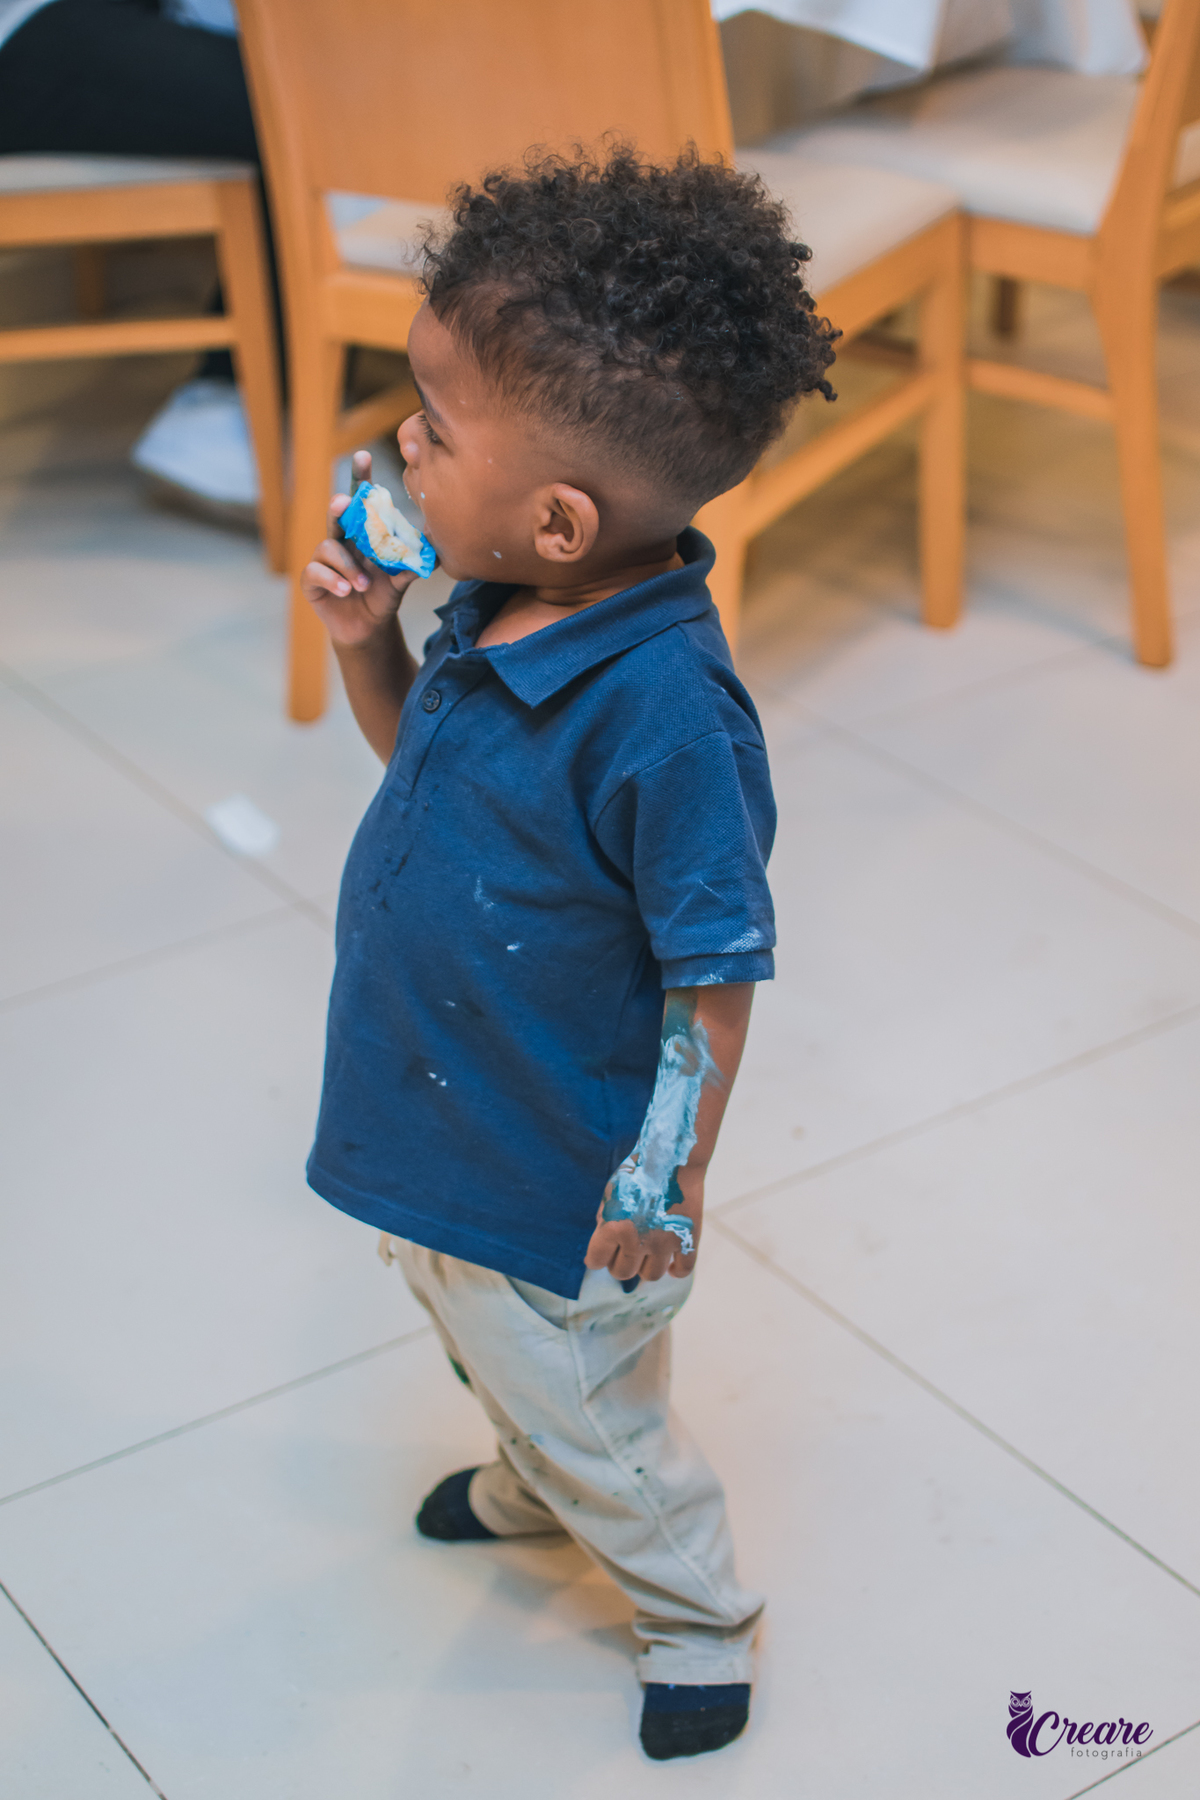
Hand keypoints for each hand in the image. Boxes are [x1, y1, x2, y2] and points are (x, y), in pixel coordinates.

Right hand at [300, 449, 418, 648]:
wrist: (369, 628)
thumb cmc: (384, 596)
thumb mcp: (401, 580)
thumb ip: (413, 565)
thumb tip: (440, 554)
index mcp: (363, 534)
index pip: (361, 501)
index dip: (360, 479)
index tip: (364, 456)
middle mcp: (341, 540)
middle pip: (336, 513)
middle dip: (339, 505)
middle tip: (343, 502)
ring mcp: (324, 559)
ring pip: (328, 547)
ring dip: (347, 565)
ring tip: (364, 584)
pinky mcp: (312, 581)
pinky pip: (315, 571)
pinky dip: (332, 579)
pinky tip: (346, 590)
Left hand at [584, 1165, 702, 1282]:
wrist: (671, 1158)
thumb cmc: (637, 1172)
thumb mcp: (610, 1194)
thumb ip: (605, 1221)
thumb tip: (603, 1245)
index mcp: (614, 1228)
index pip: (596, 1261)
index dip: (596, 1257)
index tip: (600, 1253)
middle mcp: (638, 1241)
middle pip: (622, 1273)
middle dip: (618, 1262)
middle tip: (623, 1249)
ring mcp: (665, 1243)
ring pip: (650, 1276)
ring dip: (644, 1267)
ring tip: (646, 1253)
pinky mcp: (687, 1240)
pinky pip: (683, 1270)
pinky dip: (675, 1271)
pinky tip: (669, 1264)